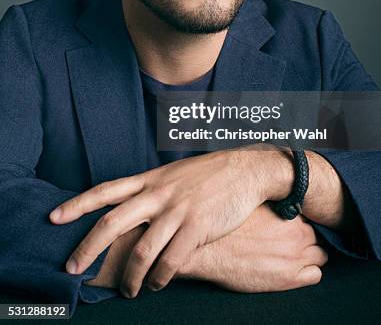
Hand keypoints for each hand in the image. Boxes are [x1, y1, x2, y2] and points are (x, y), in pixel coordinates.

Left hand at [49, 148, 291, 296]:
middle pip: (113, 221)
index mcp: (150, 179)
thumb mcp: (175, 174)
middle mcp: (158, 193)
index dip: (78, 204)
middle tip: (73, 268)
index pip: (106, 190)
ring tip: (129, 290)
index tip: (54, 217)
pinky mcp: (197, 226)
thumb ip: (152, 188)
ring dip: (130, 276)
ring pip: (142, 249)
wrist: (246, 169)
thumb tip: (131, 205)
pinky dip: (161, 278)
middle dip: (88, 247)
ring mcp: (177, 210)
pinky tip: (158, 284)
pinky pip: (172, 260)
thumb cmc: (209, 174)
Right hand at [175, 203, 327, 291]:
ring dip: (309, 255)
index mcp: (288, 213)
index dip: (299, 222)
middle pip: (316, 234)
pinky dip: (308, 272)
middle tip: (288, 241)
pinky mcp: (290, 278)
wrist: (208, 251)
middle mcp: (297, 233)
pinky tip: (291, 269)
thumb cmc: (225, 227)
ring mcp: (295, 256)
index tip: (289, 225)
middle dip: (305, 238)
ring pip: (320, 255)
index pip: (308, 215)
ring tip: (290, 255)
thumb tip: (274, 194)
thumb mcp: (250, 204)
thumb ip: (268, 202)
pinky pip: (316, 275)